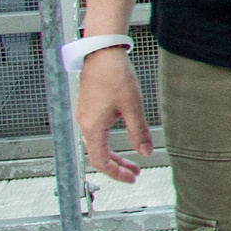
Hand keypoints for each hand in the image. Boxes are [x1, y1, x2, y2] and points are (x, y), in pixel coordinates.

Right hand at [77, 47, 151, 181]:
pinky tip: (122, 137)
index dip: (116, 173)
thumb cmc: (114, 76)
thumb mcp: (132, 106)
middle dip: (117, 166)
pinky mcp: (88, 107)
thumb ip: (139, 132)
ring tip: (131, 159)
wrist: (102, 53)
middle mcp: (84, 123)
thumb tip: (146, 152)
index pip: (100, 161)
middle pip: (98, 155)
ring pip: (96, 144)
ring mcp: (84, 115)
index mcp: (93, 127)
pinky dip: (108, 142)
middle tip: (134, 172)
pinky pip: (95, 132)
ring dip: (113, 154)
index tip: (131, 177)